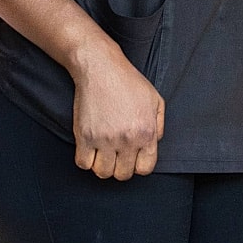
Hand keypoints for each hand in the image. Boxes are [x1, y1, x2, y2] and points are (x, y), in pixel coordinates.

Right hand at [70, 39, 164, 180]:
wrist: (101, 68)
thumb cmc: (128, 81)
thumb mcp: (155, 100)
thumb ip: (159, 125)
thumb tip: (154, 144)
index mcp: (146, 133)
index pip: (145, 169)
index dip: (139, 165)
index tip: (132, 156)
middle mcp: (127, 140)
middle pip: (123, 174)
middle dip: (120, 167)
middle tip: (116, 155)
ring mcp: (104, 139)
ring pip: (102, 172)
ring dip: (102, 166)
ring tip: (103, 153)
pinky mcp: (84, 136)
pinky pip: (83, 163)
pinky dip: (86, 160)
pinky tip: (89, 149)